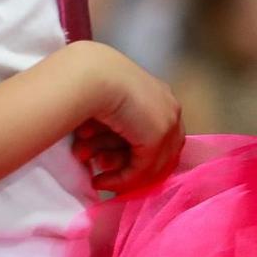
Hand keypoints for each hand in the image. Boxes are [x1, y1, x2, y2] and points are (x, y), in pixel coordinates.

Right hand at [73, 44, 182, 194]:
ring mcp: (168, 122)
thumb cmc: (88, 82)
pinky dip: (121, 181)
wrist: (89, 75)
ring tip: (98, 179)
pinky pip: (142, 170)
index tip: (107, 158)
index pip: (156, 133)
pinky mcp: (158, 137)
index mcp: (157, 93)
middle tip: (100, 167)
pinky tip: (101, 181)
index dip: (133, 151)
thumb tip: (105, 146)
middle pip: (157, 150)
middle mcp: (168, 106)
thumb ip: (115, 125)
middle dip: (126, 163)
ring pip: (150, 163)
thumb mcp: (106, 104)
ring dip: (121, 175)